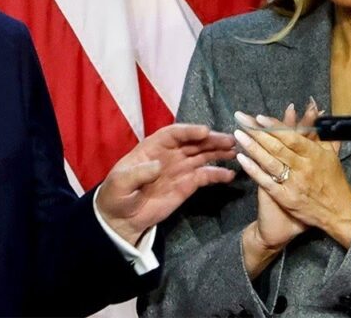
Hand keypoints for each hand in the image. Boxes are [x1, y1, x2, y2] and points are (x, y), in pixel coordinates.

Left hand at [96, 123, 236, 244]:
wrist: (121, 218)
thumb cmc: (116, 195)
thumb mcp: (121, 183)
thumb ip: (138, 173)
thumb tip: (159, 166)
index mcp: (152, 148)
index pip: (173, 134)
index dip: (189, 131)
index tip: (205, 131)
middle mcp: (169, 155)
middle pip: (193, 142)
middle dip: (211, 139)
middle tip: (230, 140)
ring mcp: (179, 169)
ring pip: (202, 156)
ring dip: (218, 152)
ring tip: (235, 151)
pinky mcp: (186, 186)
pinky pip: (204, 176)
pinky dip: (217, 174)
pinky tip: (229, 175)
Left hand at [233, 102, 350, 247]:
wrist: (338, 213)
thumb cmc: (334, 182)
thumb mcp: (332, 156)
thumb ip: (322, 135)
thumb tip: (318, 112)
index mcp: (315, 155)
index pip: (291, 137)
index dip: (275, 126)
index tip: (259, 117)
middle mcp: (303, 167)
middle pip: (277, 146)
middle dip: (257, 131)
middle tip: (241, 119)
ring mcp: (293, 183)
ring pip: (270, 161)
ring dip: (252, 147)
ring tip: (238, 134)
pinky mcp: (285, 197)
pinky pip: (266, 181)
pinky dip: (253, 169)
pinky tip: (241, 159)